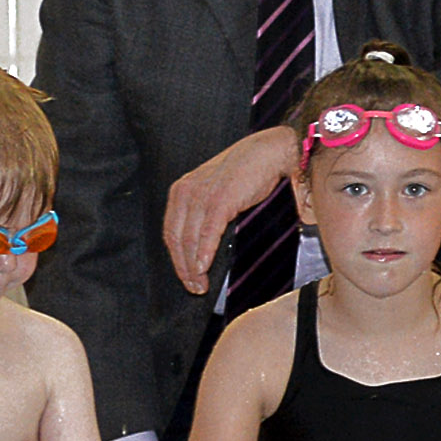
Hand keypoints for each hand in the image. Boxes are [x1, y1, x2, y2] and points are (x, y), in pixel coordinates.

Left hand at [161, 128, 302, 297]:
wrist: (269, 152)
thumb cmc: (248, 172)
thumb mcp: (217, 191)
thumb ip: (205, 214)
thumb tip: (203, 246)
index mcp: (182, 190)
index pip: (171, 232)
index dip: (176, 259)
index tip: (186, 277)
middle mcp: (186, 192)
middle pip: (176, 239)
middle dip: (183, 268)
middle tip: (194, 287)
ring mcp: (201, 195)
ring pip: (188, 239)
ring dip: (193, 267)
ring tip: (200, 285)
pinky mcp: (219, 199)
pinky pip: (207, 233)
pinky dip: (204, 253)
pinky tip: (204, 268)